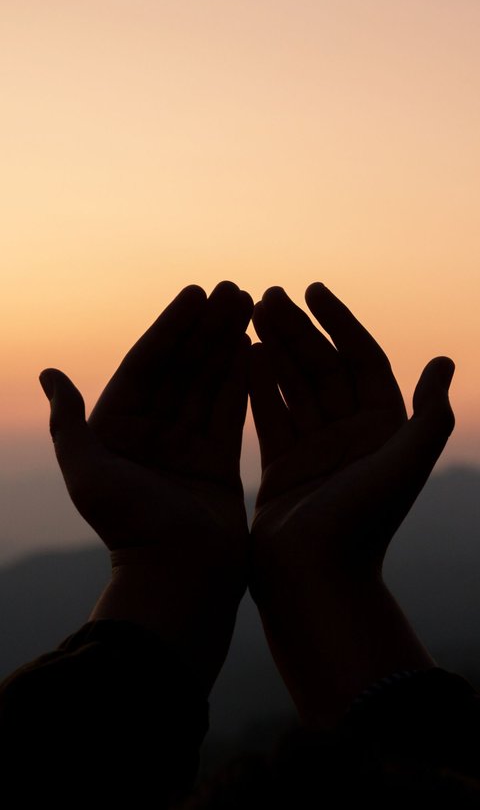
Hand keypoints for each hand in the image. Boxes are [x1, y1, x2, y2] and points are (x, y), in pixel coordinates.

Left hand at [40, 281, 252, 692]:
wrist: (178, 580)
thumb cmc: (130, 528)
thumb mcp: (87, 472)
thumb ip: (71, 423)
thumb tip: (48, 373)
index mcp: (117, 430)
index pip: (146, 365)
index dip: (170, 328)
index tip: (195, 294)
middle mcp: (151, 434)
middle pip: (182, 368)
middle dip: (206, 328)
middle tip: (233, 290)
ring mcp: (186, 447)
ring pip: (209, 384)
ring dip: (228, 345)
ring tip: (250, 306)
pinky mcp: (218, 463)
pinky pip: (232, 413)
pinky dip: (243, 381)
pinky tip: (256, 348)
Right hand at [249, 284, 454, 722]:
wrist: (317, 583)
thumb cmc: (364, 525)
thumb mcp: (404, 465)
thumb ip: (430, 416)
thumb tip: (445, 361)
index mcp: (384, 429)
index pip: (363, 360)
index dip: (340, 322)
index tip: (314, 290)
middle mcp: (352, 435)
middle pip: (323, 367)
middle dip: (298, 330)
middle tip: (268, 295)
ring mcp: (316, 449)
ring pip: (293, 386)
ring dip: (274, 349)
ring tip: (249, 313)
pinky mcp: (283, 466)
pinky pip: (269, 415)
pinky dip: (257, 385)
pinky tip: (241, 354)